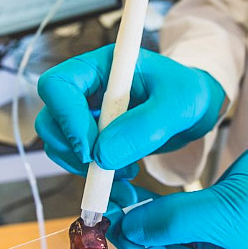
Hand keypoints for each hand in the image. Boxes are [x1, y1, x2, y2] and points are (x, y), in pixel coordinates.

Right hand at [35, 44, 225, 178]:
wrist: (197, 110)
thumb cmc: (190, 94)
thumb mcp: (178, 105)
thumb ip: (144, 126)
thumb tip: (103, 155)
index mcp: (102, 66)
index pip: (58, 85)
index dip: (67, 119)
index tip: (91, 150)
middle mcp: (87, 88)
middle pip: (50, 119)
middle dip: (71, 149)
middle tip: (104, 167)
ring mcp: (88, 115)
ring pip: (59, 145)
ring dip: (85, 168)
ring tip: (127, 174)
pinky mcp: (94, 139)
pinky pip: (78, 162)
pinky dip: (95, 178)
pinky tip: (124, 182)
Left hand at [107, 128, 247, 248]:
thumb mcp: (233, 212)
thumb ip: (177, 221)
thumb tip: (128, 227)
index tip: (125, 232)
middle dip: (141, 240)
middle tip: (113, 209)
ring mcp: (223, 247)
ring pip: (169, 241)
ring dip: (144, 220)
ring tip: (121, 196)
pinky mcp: (219, 220)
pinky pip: (179, 219)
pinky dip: (158, 207)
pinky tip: (139, 192)